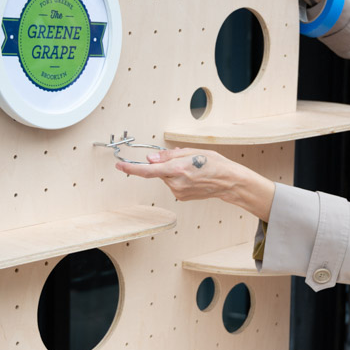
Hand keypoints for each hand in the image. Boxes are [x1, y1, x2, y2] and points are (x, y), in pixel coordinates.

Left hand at [114, 148, 275, 220]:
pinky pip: (172, 184)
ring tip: (191, 168)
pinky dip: (178, 178)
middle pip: (158, 171)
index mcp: (178, 170)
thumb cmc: (215, 164)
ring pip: (165, 178)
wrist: (228, 182)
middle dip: (164, 164)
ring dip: (172, 171)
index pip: (148, 170)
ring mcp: (179, 192)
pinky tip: (192, 177)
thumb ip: (168, 155)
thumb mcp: (192, 152)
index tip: (120, 165)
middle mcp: (176, 183)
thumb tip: (150, 158)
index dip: (132, 168)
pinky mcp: (181, 197)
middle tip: (182, 158)